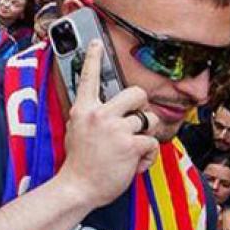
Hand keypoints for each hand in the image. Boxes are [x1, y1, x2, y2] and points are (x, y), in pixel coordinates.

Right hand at [59, 41, 160, 207]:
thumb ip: (91, 117)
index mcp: (83, 110)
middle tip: (136, 118)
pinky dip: (147, 156)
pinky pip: (151, 143)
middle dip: (141, 106)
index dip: (92, 57)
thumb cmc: (79, 163)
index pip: (88, 78)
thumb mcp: (77, 131)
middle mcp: (99, 114)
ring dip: (144, 136)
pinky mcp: (130, 144)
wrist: (78, 187)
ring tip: (131, 150)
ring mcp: (115, 128)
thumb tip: (110, 112)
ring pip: (147, 120)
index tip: (95, 43)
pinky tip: (134, 164)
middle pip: (135, 93)